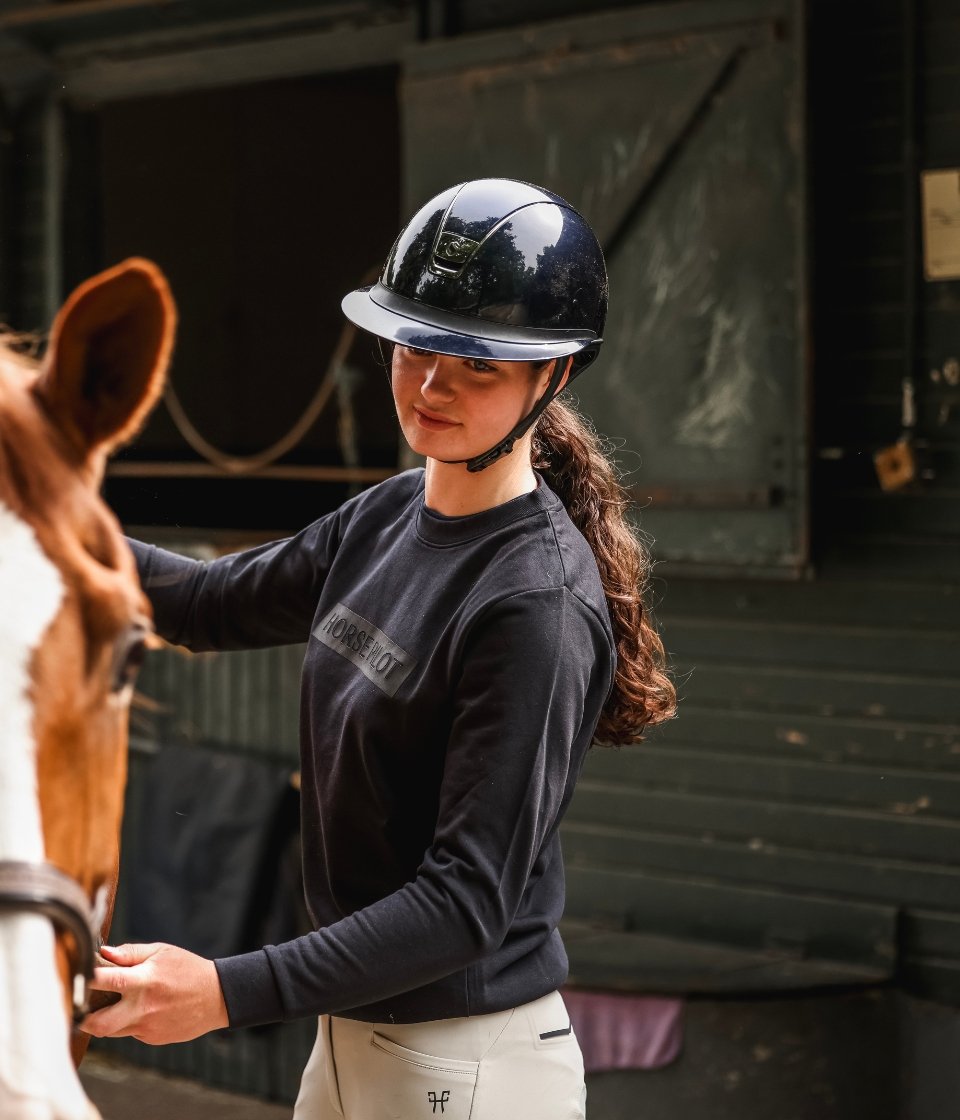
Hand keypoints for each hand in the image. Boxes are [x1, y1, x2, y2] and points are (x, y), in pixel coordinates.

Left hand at [80, 942, 228, 1044]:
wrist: (217, 997)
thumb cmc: (188, 969)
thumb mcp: (162, 952)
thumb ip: (130, 953)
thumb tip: (104, 953)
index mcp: (145, 980)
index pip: (106, 981)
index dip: (85, 979)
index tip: (73, 975)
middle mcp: (143, 1007)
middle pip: (98, 1025)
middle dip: (81, 1019)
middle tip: (78, 1009)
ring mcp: (147, 1027)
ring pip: (112, 1031)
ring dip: (106, 1019)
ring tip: (115, 1004)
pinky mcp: (152, 1039)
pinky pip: (130, 1032)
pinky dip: (129, 1022)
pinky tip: (144, 1010)